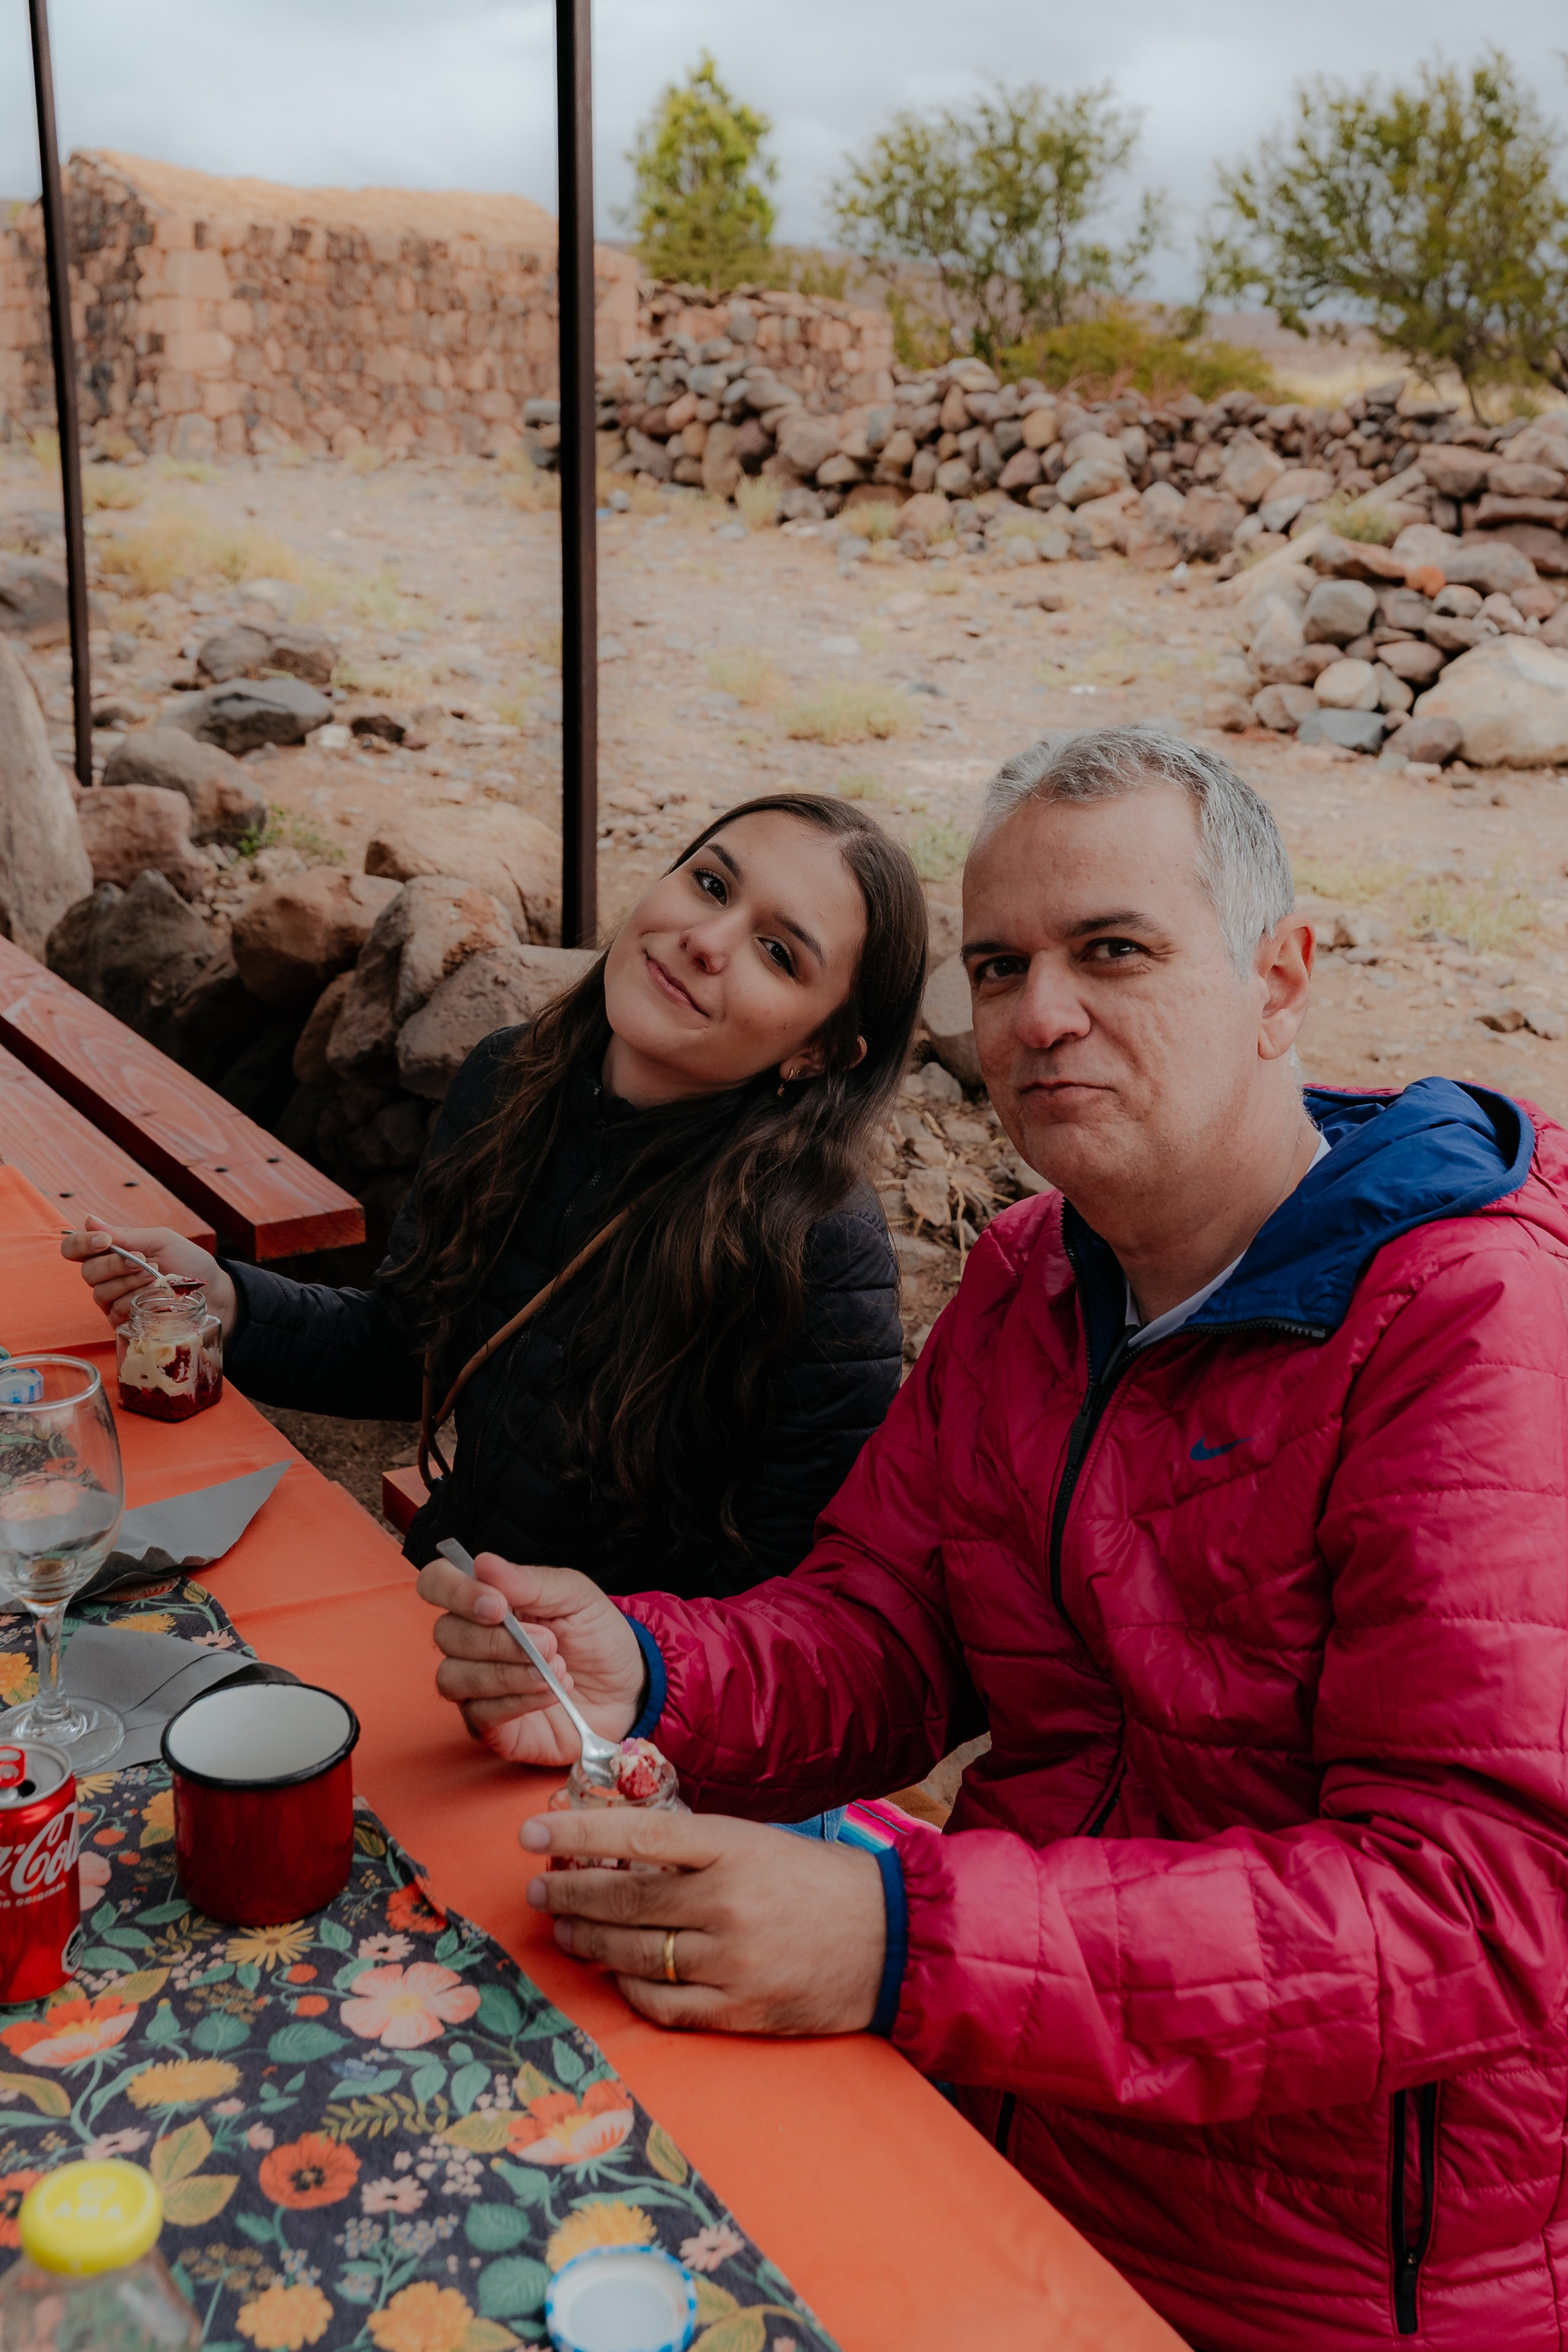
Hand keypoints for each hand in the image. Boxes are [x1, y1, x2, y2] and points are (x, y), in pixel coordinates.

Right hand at [60, 1222, 237, 1337]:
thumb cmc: (188, 1263)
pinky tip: (158, 1297)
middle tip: (144, 1262)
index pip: (73, 1248)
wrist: (215, 1292)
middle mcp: (106, 1278)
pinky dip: (137, 1302)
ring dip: (131, 1284)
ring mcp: (114, 1302)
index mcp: (110, 1253)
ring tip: (158, 1278)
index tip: (106, 1241)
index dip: (81, 1244)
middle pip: (87, 1273)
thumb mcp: (160, 1241)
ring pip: (101, 1294)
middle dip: (116, 1266)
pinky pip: (116, 1313)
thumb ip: (126, 1235)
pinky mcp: (124, 1323)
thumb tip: (89, 1220)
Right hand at [416, 1552, 644, 1765]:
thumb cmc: (596, 1636)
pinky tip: (550, 1692)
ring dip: (507, 1673)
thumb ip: (530, 1582)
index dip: (455, 1591)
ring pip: (453, 1677)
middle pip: (445, 1634)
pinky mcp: (488, 1725)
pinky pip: (479, 1713)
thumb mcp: (576, 1597)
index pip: (437, 1583)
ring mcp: (474, 1685)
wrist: (626, 1688)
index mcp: (486, 1600)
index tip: (498, 1605)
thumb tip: (482, 1562)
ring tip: (554, 1670)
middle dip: (499, 1640)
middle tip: (550, 1642)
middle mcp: (471, 1641)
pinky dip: (517, 1701)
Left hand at [521, 1806, 886, 2034]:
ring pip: (633, 1954)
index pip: (639, 1835)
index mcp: (735, 1847)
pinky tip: (612, 1972)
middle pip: (624, 1900)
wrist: (891, 1938)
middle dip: (568, 1893)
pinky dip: (627, 1988)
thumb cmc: (817, 1881)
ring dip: (586, 1941)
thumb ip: (693, 1847)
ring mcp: (732, 1963)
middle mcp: (729, 1904)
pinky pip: (661, 2005)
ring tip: (563, 1928)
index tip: (533, 1834)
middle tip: (537, 1888)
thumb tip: (616, 1847)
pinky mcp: (739, 2011)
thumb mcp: (757, 1842)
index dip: (578, 1834)